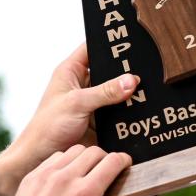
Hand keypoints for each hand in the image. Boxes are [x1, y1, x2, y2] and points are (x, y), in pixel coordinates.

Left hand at [0, 44, 138, 195]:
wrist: (41, 157)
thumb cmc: (47, 126)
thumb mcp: (77, 103)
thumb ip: (104, 92)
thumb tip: (131, 80)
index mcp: (71, 71)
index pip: (93, 47)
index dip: (109, 42)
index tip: (131, 38)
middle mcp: (83, 84)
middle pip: (110, 70)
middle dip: (126, 69)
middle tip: (150, 65)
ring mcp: (94, 102)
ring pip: (118, 91)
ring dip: (131, 92)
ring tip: (153, 86)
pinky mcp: (101, 120)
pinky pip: (120, 112)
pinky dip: (131, 111)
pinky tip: (147, 108)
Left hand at [14, 145, 131, 195]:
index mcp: (85, 193)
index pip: (112, 163)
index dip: (123, 160)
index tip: (125, 165)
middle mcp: (68, 177)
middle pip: (95, 151)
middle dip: (105, 157)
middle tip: (106, 170)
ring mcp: (49, 172)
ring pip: (75, 150)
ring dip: (85, 157)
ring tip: (85, 171)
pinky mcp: (35, 173)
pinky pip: (56, 156)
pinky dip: (65, 160)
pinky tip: (65, 174)